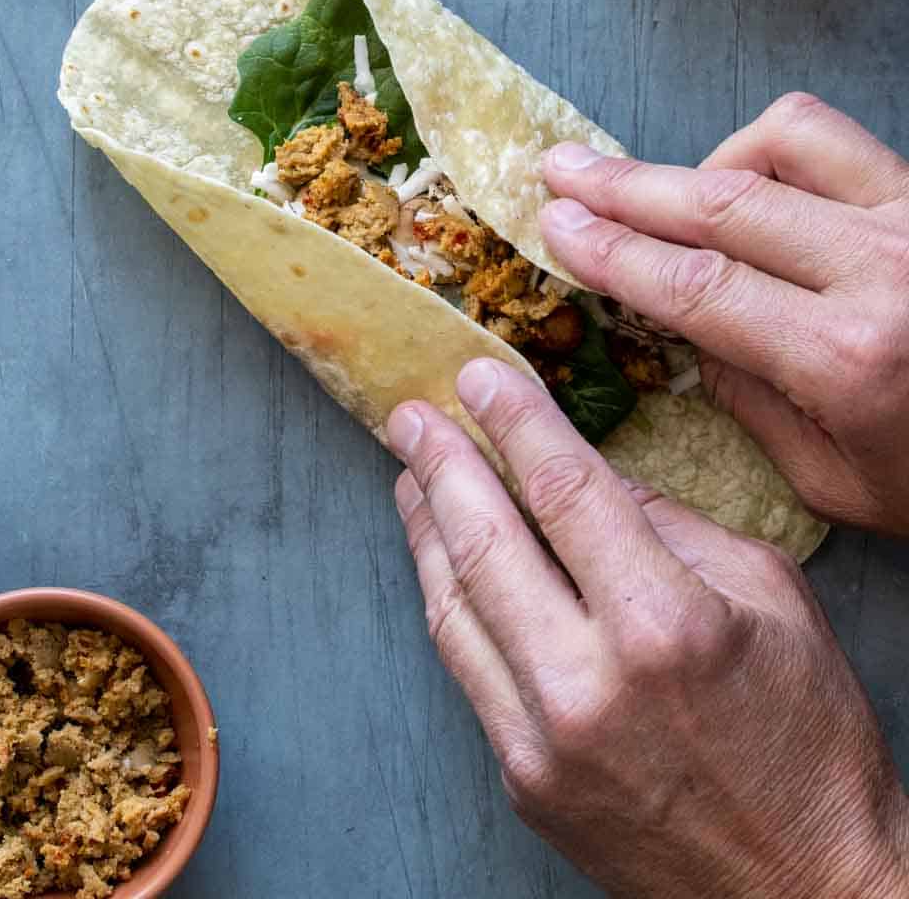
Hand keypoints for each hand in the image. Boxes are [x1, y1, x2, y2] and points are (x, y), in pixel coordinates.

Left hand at [388, 362, 908, 898]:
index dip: (514, 420)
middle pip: (485, 540)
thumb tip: (590, 476)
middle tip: (413, 413)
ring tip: (411, 474)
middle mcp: (588, 682)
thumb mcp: (773, 598)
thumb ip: (674, 524)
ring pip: (453, 605)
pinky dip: (446, 602)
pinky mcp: (525, 782)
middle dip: (441, 462)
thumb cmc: (810, 742)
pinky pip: (467, 670)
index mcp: (662, 622)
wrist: (808, 891)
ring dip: (425, 528)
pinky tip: (442, 562)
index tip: (478, 375)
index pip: (563, 488)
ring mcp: (544, 740)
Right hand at [540, 93, 908, 533]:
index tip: (552, 228)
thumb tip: (685, 328)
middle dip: (624, 187)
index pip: (697, 287)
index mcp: (850, 360)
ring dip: (699, 159)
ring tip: (654, 186)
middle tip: (558, 172)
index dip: (612, 254)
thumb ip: (754, 403)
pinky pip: (835, 139)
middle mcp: (882, 275)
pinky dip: (774, 144)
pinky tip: (749, 177)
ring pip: (778, 145)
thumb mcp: (841, 484)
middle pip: (720, 205)